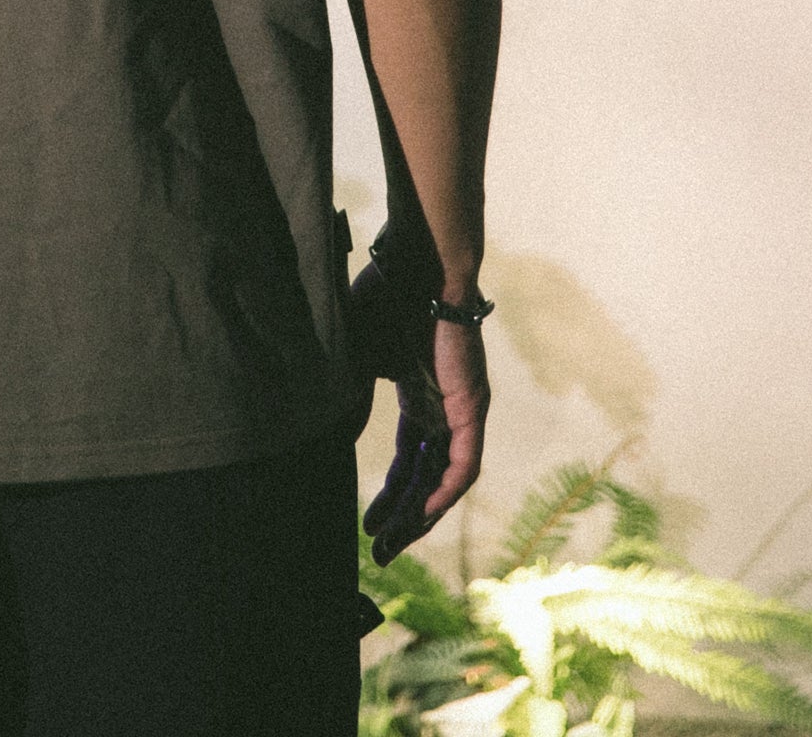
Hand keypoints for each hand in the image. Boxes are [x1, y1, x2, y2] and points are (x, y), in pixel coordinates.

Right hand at [349, 235, 489, 563]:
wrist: (417, 262)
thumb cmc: (383, 296)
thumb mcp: (357, 360)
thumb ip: (352, 400)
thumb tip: (339, 442)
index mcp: (419, 391)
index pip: (408, 457)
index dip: (389, 493)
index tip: (368, 523)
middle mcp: (444, 404)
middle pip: (427, 475)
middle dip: (403, 515)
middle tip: (380, 550)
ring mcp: (462, 406)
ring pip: (447, 477)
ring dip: (423, 513)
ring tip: (394, 544)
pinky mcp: (472, 403)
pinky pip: (465, 462)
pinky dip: (445, 491)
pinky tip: (424, 515)